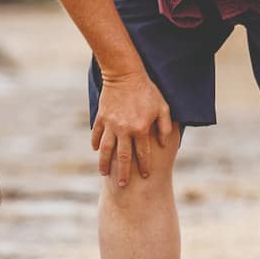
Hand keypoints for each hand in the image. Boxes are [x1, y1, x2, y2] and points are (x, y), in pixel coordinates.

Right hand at [91, 69, 173, 187]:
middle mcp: (125, 130)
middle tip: (123, 184)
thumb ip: (165, 126)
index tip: (145, 176)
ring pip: (106, 149)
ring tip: (103, 173)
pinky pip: (96, 134)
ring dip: (104, 162)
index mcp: (141, 129)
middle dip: (123, 172)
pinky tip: (96, 150)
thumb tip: (164, 143)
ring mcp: (111, 124)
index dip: (145, 166)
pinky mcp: (101, 117)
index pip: (143, 153)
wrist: (125, 74)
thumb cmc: (147, 90)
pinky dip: (95, 143)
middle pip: (123, 157)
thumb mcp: (162, 107)